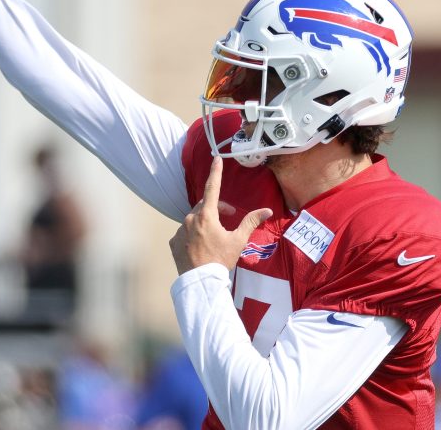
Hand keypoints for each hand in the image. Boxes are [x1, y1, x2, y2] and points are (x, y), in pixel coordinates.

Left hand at [169, 157, 272, 274]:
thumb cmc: (221, 260)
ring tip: (215, 237)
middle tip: (228, 216)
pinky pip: (184, 232)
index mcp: (206, 215)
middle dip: (217, 207)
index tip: (216, 158)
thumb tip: (267, 211)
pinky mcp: (173, 242)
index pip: (212, 188)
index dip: (215, 172)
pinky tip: (201, 247)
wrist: (201, 283)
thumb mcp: (238, 241)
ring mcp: (180, 230)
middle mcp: (190, 219)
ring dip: (204, 222)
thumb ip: (250, 222)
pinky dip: (193, 235)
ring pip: (194, 219)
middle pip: (204, 206)